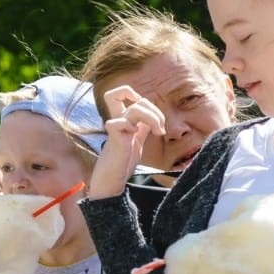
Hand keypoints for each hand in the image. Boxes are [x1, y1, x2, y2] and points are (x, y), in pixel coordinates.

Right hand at [88, 85, 165, 200]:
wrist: (113, 179)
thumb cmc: (123, 162)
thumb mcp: (138, 142)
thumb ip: (143, 128)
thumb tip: (153, 118)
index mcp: (124, 119)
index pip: (126, 94)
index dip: (139, 97)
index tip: (152, 116)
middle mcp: (119, 120)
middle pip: (137, 99)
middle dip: (155, 110)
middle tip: (160, 128)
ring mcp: (117, 127)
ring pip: (135, 108)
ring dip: (153, 118)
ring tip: (158, 133)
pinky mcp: (114, 138)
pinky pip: (119, 123)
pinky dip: (131, 127)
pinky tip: (135, 136)